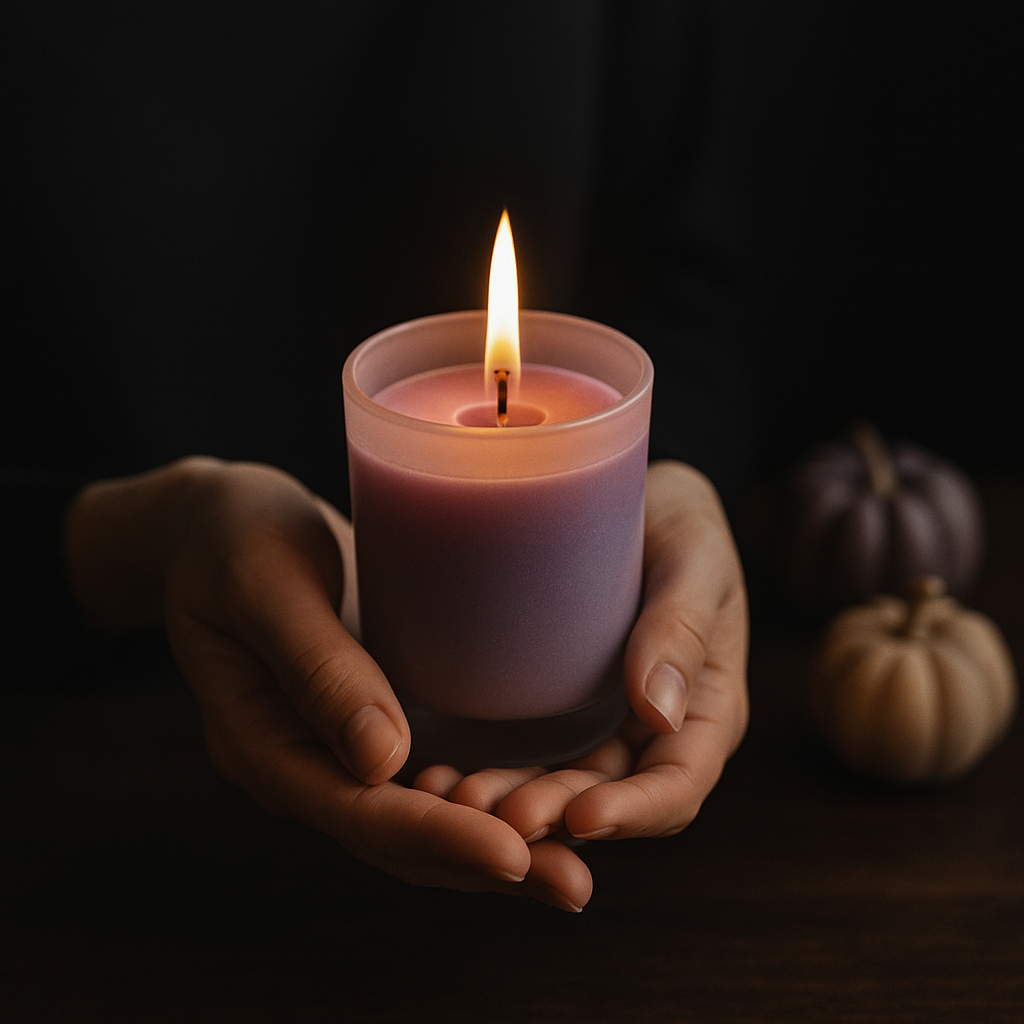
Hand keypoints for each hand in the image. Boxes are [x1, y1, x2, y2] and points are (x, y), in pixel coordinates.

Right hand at [64, 458, 588, 909]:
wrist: (219, 522)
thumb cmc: (233, 536)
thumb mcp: (263, 584)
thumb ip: (317, 666)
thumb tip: (384, 761)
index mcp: (263, 744)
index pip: (357, 812)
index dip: (437, 837)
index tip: (514, 855)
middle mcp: (306, 763)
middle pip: (398, 839)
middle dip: (483, 866)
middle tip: (572, 885)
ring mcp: (341, 747)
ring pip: (422, 817)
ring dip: (496, 847)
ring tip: (574, 870)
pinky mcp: (376, 716)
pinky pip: (432, 773)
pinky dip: (485, 797)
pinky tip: (547, 802)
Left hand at [414, 460, 749, 897]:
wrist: (627, 489)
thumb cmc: (678, 519)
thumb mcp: (694, 557)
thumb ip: (682, 625)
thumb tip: (661, 714)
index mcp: (704, 710)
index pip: (679, 786)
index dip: (635, 813)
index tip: (581, 817)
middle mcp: (651, 731)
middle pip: (608, 798)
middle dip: (554, 816)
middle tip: (493, 816)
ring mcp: (600, 722)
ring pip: (559, 786)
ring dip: (511, 804)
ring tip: (454, 799)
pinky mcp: (554, 704)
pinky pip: (525, 751)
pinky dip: (489, 769)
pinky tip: (441, 770)